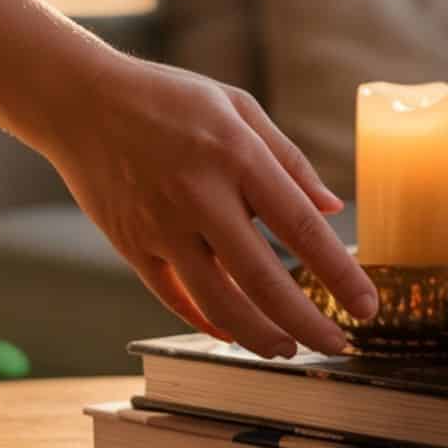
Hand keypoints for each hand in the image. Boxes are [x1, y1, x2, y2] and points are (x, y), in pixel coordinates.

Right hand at [50, 50, 377, 358]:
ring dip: (260, 335)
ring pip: (218, 302)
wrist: (80, 100)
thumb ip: (288, 160)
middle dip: (307, 322)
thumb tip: (331, 208)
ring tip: (287, 349)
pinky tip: (233, 331)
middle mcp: (200, 194)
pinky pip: (175, 298)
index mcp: (236, 154)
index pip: (300, 227)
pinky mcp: (132, 245)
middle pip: (263, 279)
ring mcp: (162, 225)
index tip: (367, 306)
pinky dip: (207, 321)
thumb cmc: (169, 98)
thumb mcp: (237, 107)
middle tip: (337, 345)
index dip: (338, 273)